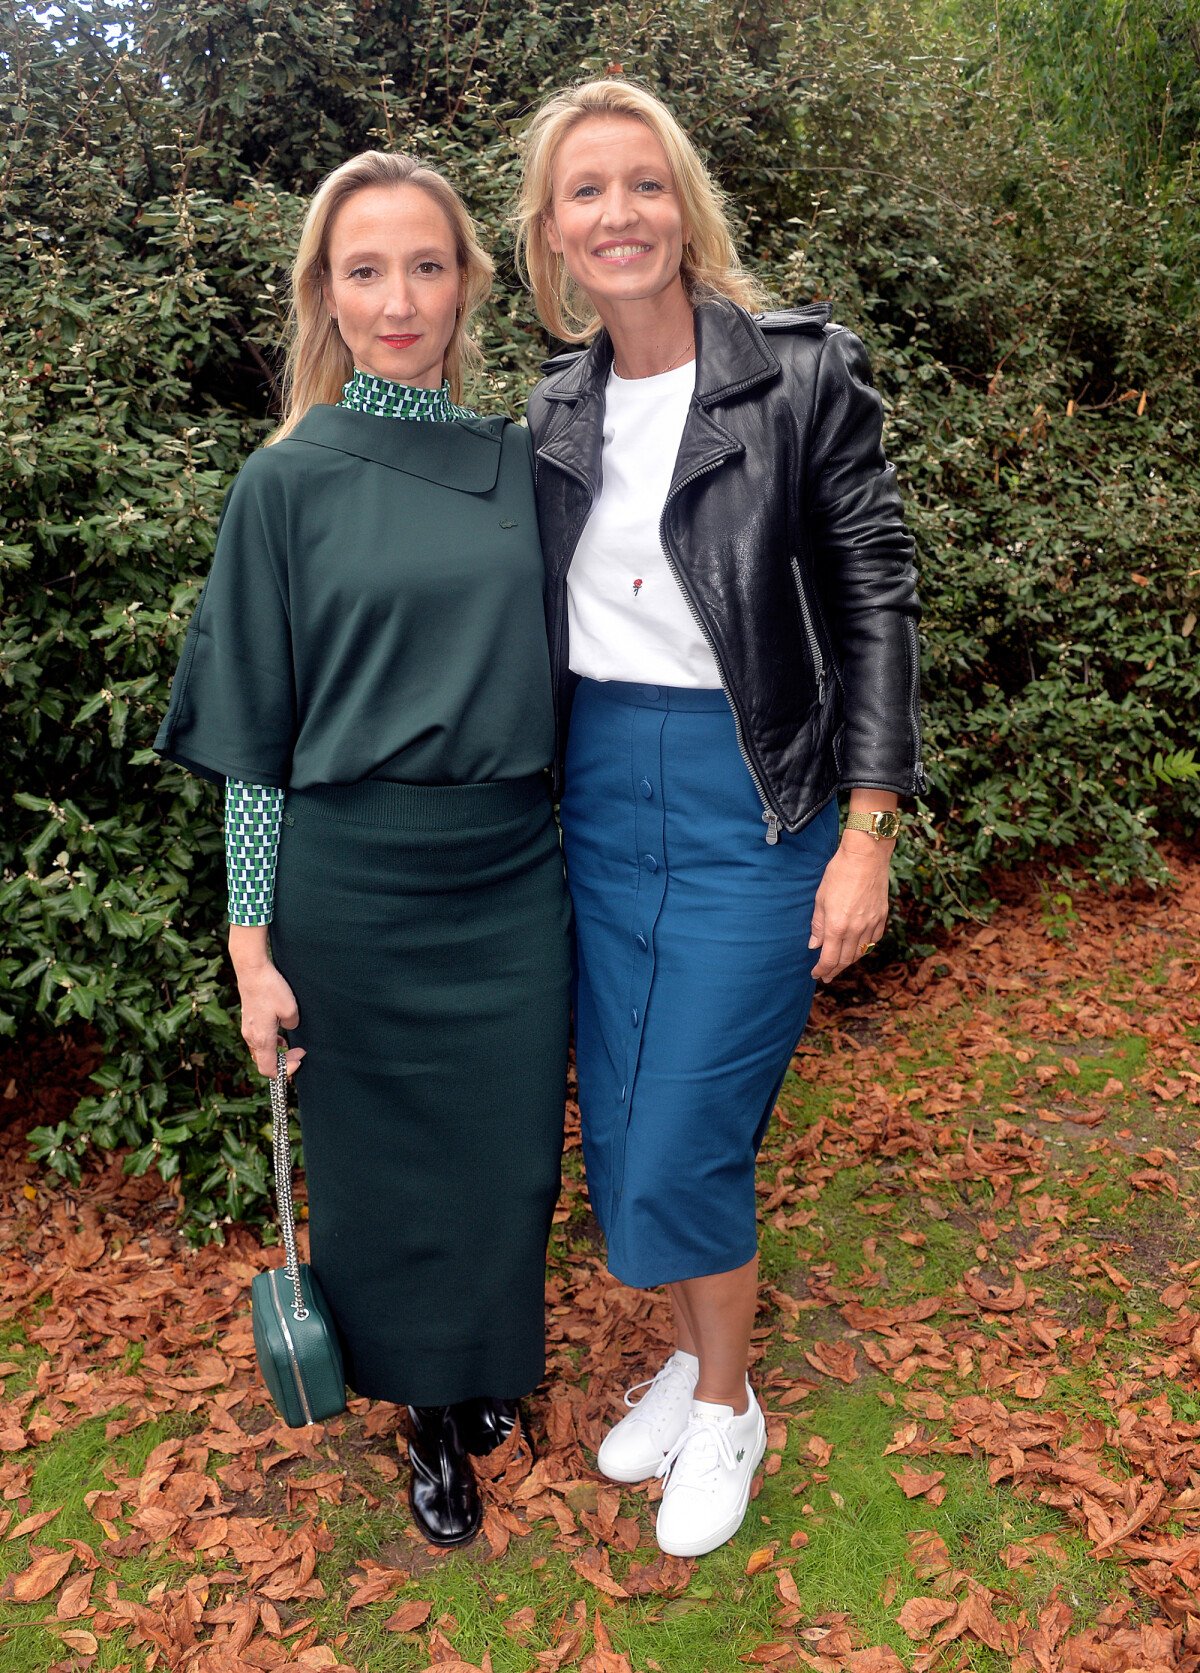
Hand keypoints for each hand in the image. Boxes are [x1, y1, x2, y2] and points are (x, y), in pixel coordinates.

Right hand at [235, 960, 304, 1077]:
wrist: (252, 971)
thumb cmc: (271, 989)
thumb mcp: (290, 1009)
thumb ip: (292, 1025)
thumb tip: (289, 1027)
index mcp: (262, 1039)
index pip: (268, 1070)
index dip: (284, 1072)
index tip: (299, 1059)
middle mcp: (251, 1038)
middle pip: (264, 1063)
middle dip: (283, 1062)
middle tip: (300, 1052)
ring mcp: (247, 1030)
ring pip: (261, 1052)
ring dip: (276, 1053)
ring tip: (291, 1045)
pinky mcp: (248, 1021)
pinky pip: (258, 1041)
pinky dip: (270, 1043)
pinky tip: (280, 1033)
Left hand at [808, 832, 890, 982]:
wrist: (866, 856)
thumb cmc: (839, 873)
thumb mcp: (820, 898)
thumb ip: (818, 925)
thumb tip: (814, 945)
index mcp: (836, 926)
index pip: (829, 958)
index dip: (822, 970)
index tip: (816, 974)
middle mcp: (855, 930)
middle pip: (845, 960)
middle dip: (834, 970)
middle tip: (827, 976)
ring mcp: (871, 924)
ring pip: (860, 952)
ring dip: (849, 962)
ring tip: (840, 965)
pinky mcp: (882, 917)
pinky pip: (873, 940)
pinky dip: (864, 949)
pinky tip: (858, 949)